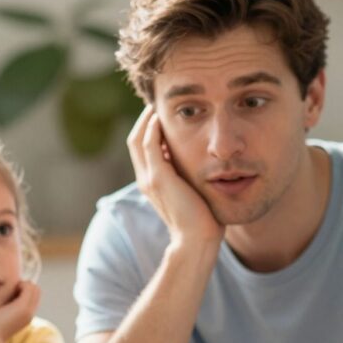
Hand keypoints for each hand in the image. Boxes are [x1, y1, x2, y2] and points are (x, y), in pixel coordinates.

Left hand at [0, 280, 39, 342]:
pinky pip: (30, 287)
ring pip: (34, 288)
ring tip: (9, 289)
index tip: (8, 292)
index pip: (32, 297)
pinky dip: (21, 283)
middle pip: (36, 291)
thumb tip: (0, 295)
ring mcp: (28, 310)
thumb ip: (2, 307)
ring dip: (23, 284)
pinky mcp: (23, 306)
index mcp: (24, 316)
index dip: (22, 290)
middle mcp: (29, 313)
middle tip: (8, 289)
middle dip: (24, 285)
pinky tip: (8, 289)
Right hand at [128, 106, 222, 249]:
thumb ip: (193, 177)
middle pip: (135, 140)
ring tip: (159, 104)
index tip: (164, 114)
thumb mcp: (196, 192)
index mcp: (153, 183)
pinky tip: (162, 115)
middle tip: (158, 103)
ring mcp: (149, 178)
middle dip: (145, 120)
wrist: (197, 240)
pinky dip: (152, 127)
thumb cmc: (203, 221)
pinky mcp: (158, 177)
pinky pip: (149, 144)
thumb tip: (207, 164)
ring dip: (147, 119)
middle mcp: (146, 179)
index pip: (142, 149)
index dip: (149, 129)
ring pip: (138, 139)